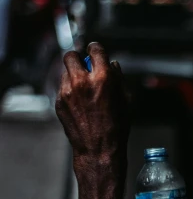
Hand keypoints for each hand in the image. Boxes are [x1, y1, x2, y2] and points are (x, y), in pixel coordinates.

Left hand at [56, 43, 128, 171]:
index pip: (95, 50)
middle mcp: (82, 81)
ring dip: (73, 73)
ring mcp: (67, 91)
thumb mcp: (126, 100)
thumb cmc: (115, 128)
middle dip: (78, 58)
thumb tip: (113, 66)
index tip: (95, 51)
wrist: (98, 149)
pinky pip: (62, 86)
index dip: (96, 49)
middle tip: (84, 65)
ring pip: (65, 71)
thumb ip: (118, 79)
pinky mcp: (59, 101)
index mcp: (103, 78)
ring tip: (83, 85)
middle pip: (71, 55)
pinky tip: (79, 100)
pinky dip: (69, 88)